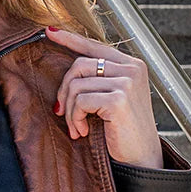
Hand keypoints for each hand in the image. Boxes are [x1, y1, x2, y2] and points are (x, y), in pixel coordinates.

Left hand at [47, 26, 162, 169]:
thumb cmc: (124, 131)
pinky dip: (75, 118)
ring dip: (69, 111)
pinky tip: (82, 131)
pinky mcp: (119, 99)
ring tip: (77, 127)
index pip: (95, 46)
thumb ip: (98, 80)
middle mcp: (132, 69)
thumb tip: (69, 68)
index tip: (49, 32)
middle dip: (64, 91)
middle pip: (78, 65)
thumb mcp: (114, 98)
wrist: (142, 159)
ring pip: (76, 85)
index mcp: (132, 65)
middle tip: (62, 113)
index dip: (70, 39)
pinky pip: (80, 101)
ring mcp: (127, 82)